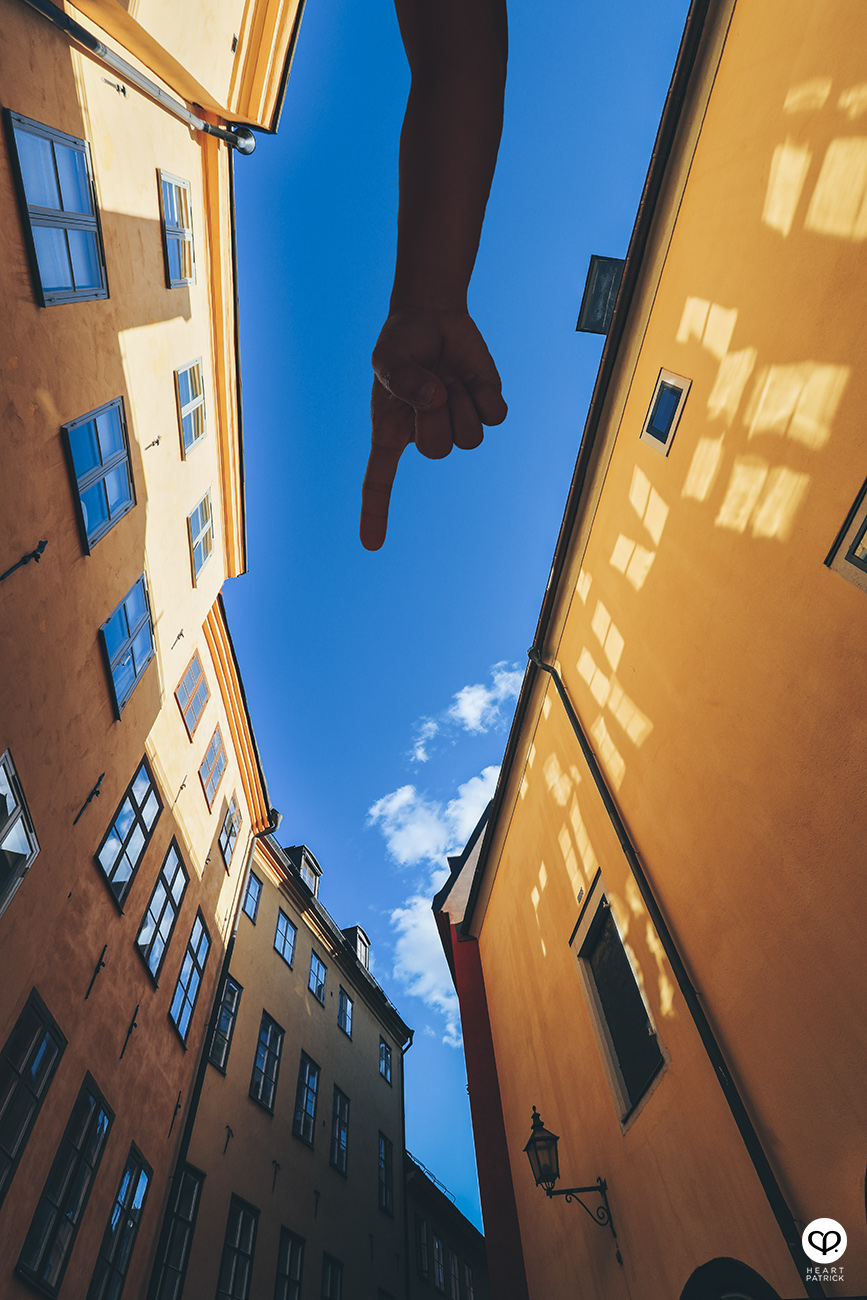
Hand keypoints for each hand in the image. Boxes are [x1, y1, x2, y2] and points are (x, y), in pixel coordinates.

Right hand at [360, 308, 506, 549]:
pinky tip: (470, 376)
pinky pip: (495, 417)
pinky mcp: (486, 410)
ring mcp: (457, 426)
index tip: (370, 545)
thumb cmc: (402, 343)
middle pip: (438, 451)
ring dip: (461, 400)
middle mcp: (424, 437)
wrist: (433, 318)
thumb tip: (433, 398)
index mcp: (392, 433)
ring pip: (471, 438)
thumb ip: (401, 378)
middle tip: (430, 382)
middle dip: (436, 413)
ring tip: (448, 375)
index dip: (375, 513)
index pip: (378, 481)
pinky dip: (484, 392)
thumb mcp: (387, 357)